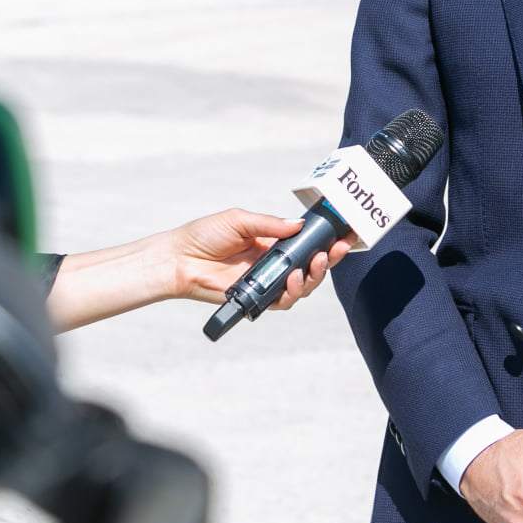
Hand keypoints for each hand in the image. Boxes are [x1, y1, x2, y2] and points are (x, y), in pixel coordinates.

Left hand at [166, 209, 349, 310]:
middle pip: (310, 266)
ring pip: (302, 286)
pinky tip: (294, 280)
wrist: (180, 259)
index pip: (305, 243)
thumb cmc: (205, 235)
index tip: (343, 236)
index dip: (325, 242)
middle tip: (334, 251)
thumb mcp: (239, 220)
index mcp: (272, 242)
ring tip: (313, 265)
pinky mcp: (258, 299)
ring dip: (313, 277)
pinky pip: (283, 301)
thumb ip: (270, 225)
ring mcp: (267, 282)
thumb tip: (298, 225)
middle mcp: (274, 263)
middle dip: (327, 260)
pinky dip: (293, 293)